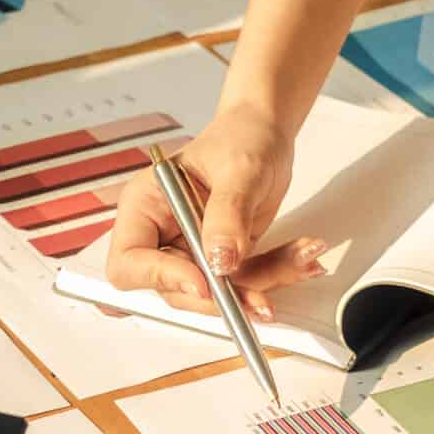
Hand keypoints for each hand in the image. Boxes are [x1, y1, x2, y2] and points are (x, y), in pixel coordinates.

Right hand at [102, 105, 327, 319]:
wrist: (265, 135)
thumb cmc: (240, 138)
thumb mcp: (237, 169)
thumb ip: (227, 213)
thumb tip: (220, 260)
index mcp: (144, 207)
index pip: (130, 262)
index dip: (161, 278)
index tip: (204, 280)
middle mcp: (162, 235)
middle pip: (175, 290)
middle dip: (222, 296)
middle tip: (260, 297)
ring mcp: (191, 251)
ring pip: (217, 293)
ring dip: (261, 285)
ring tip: (302, 259)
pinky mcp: (222, 260)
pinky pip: (245, 281)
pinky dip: (276, 274)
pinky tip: (303, 258)